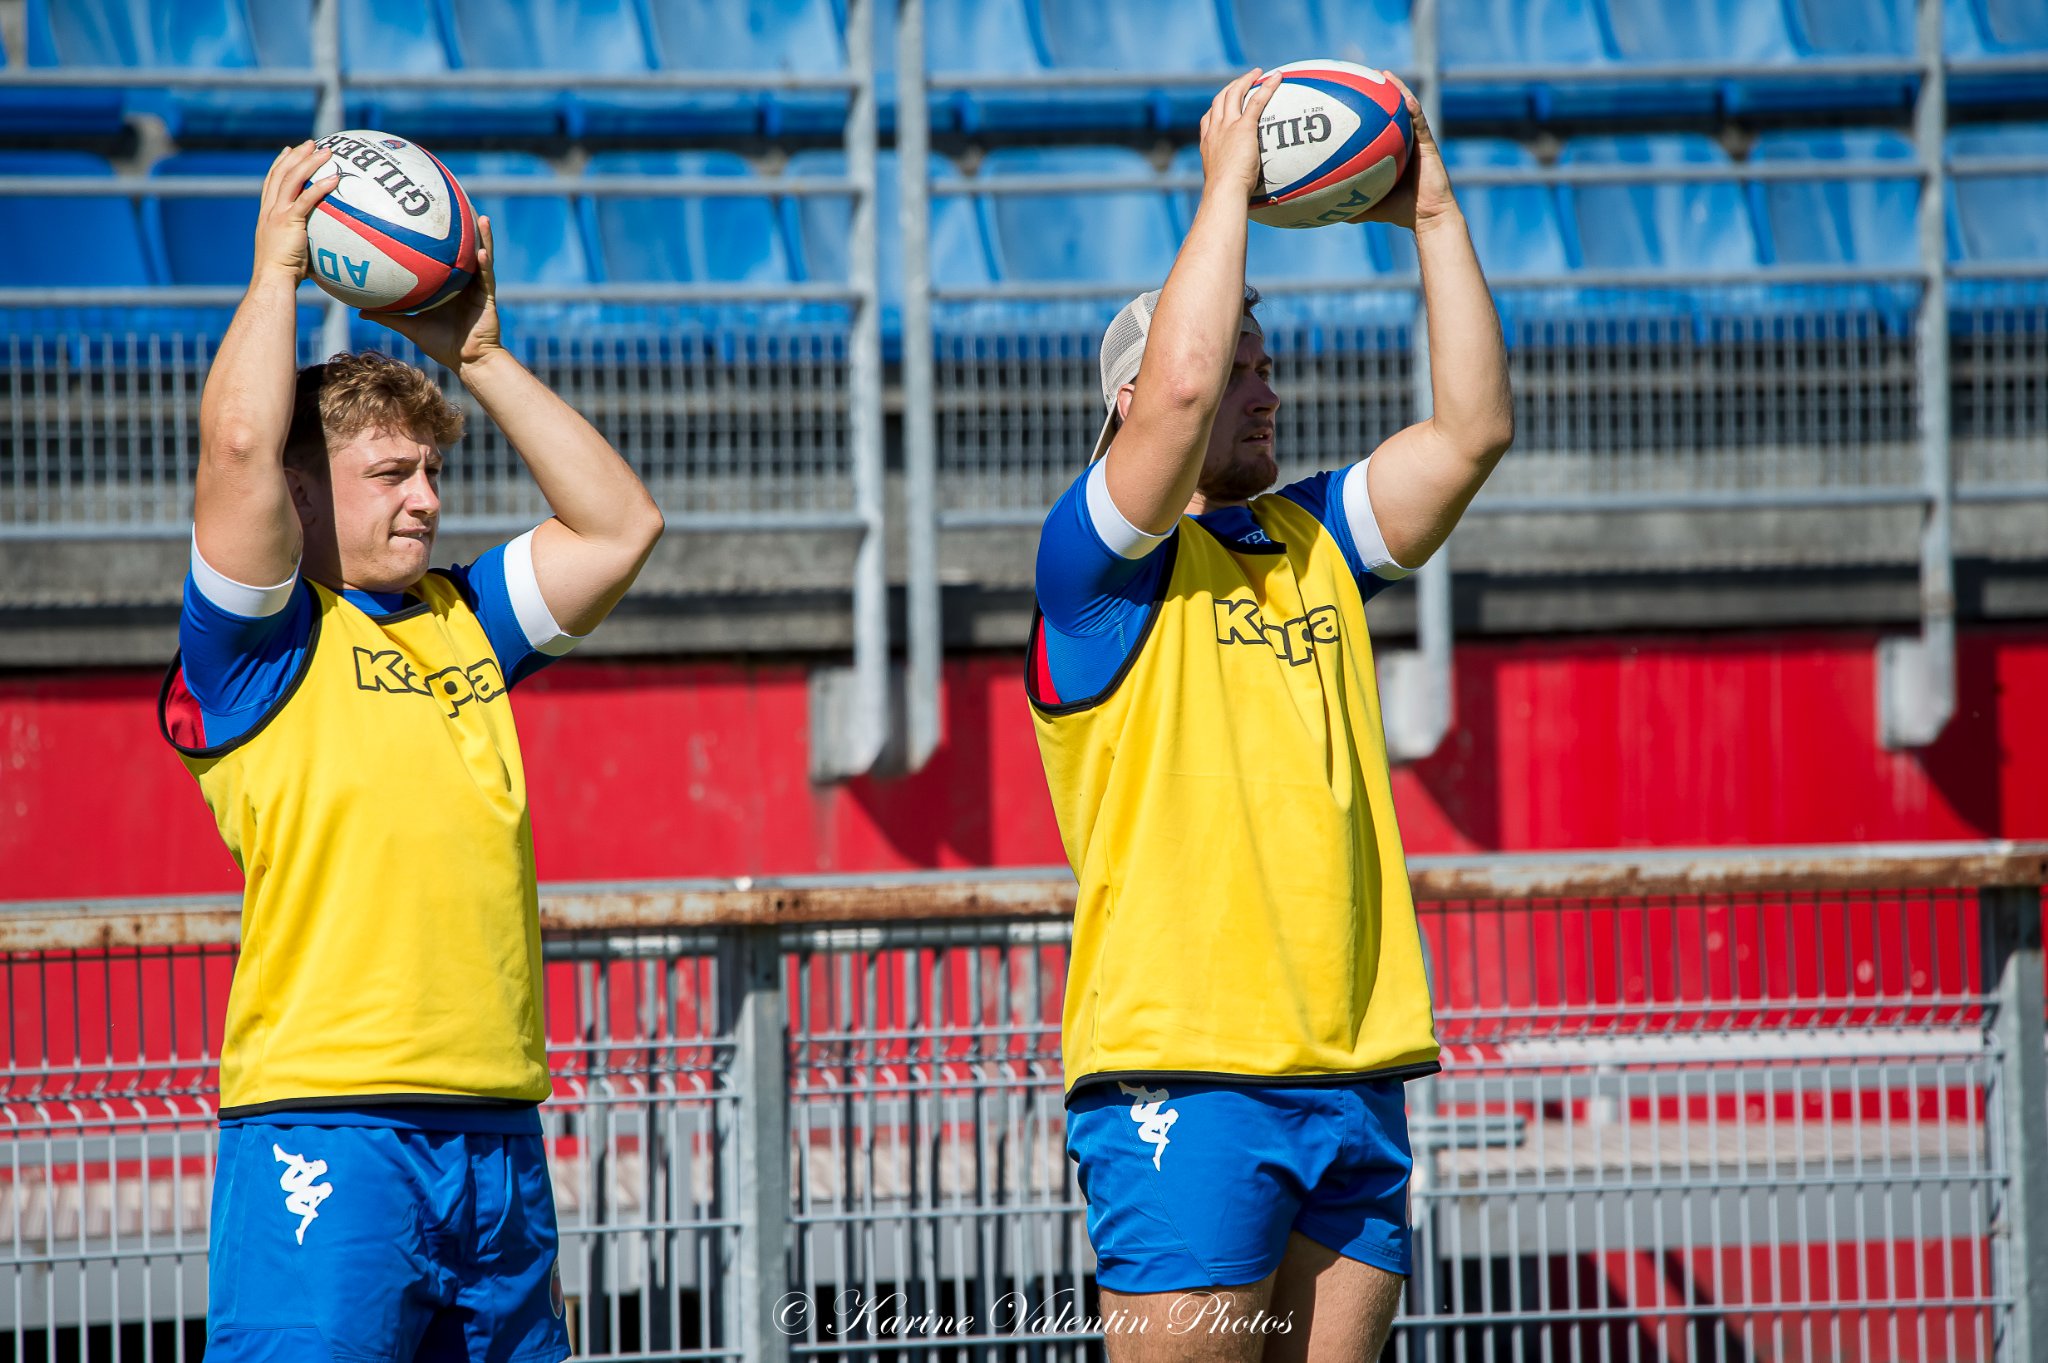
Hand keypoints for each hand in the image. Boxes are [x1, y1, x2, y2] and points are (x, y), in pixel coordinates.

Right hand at [252, 141, 336, 282]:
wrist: (271, 280)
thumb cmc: (284, 275)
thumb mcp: (291, 252)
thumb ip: (302, 242)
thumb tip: (323, 245)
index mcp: (266, 215)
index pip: (271, 182)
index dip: (279, 164)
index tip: (288, 150)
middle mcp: (269, 210)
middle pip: (281, 173)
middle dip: (296, 155)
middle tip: (310, 143)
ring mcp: (276, 214)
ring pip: (292, 180)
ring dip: (309, 163)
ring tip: (326, 151)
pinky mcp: (288, 222)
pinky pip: (306, 199)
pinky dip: (320, 187)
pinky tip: (334, 178)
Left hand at [367, 214, 504, 372]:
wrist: (468, 362)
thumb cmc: (442, 345)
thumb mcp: (410, 325)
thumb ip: (388, 315)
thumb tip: (358, 309)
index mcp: (448, 284)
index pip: (443, 255)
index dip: (439, 236)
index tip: (426, 216)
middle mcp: (465, 281)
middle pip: (464, 249)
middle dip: (462, 227)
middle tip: (454, 204)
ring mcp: (479, 288)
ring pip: (481, 257)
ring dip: (483, 237)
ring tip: (480, 216)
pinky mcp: (489, 298)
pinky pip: (487, 278)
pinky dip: (485, 264)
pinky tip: (482, 252)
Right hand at [1199, 69, 1281, 201]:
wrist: (1224, 192)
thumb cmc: (1225, 196)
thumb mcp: (1224, 185)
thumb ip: (1232, 181)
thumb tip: (1240, 195)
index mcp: (1208, 144)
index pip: (1208, 119)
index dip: (1217, 108)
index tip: (1224, 104)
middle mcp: (1215, 131)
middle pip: (1220, 100)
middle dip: (1232, 87)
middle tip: (1244, 80)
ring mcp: (1227, 126)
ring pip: (1235, 94)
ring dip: (1247, 80)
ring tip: (1259, 73)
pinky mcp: (1243, 127)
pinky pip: (1256, 100)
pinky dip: (1266, 87)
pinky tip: (1277, 78)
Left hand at [1348, 73, 1457, 232]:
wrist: (1428, 217)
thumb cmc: (1400, 212)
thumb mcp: (1367, 206)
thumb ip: (1348, 204)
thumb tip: (1320, 210)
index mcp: (1388, 151)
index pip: (1373, 126)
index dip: (1362, 110)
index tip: (1345, 96)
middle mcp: (1402, 141)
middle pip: (1388, 112)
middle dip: (1377, 93)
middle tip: (1360, 76)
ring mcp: (1416, 141)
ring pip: (1406, 109)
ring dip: (1396, 90)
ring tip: (1383, 75)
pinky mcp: (1429, 144)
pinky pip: (1420, 122)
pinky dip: (1413, 109)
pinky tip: (1405, 98)